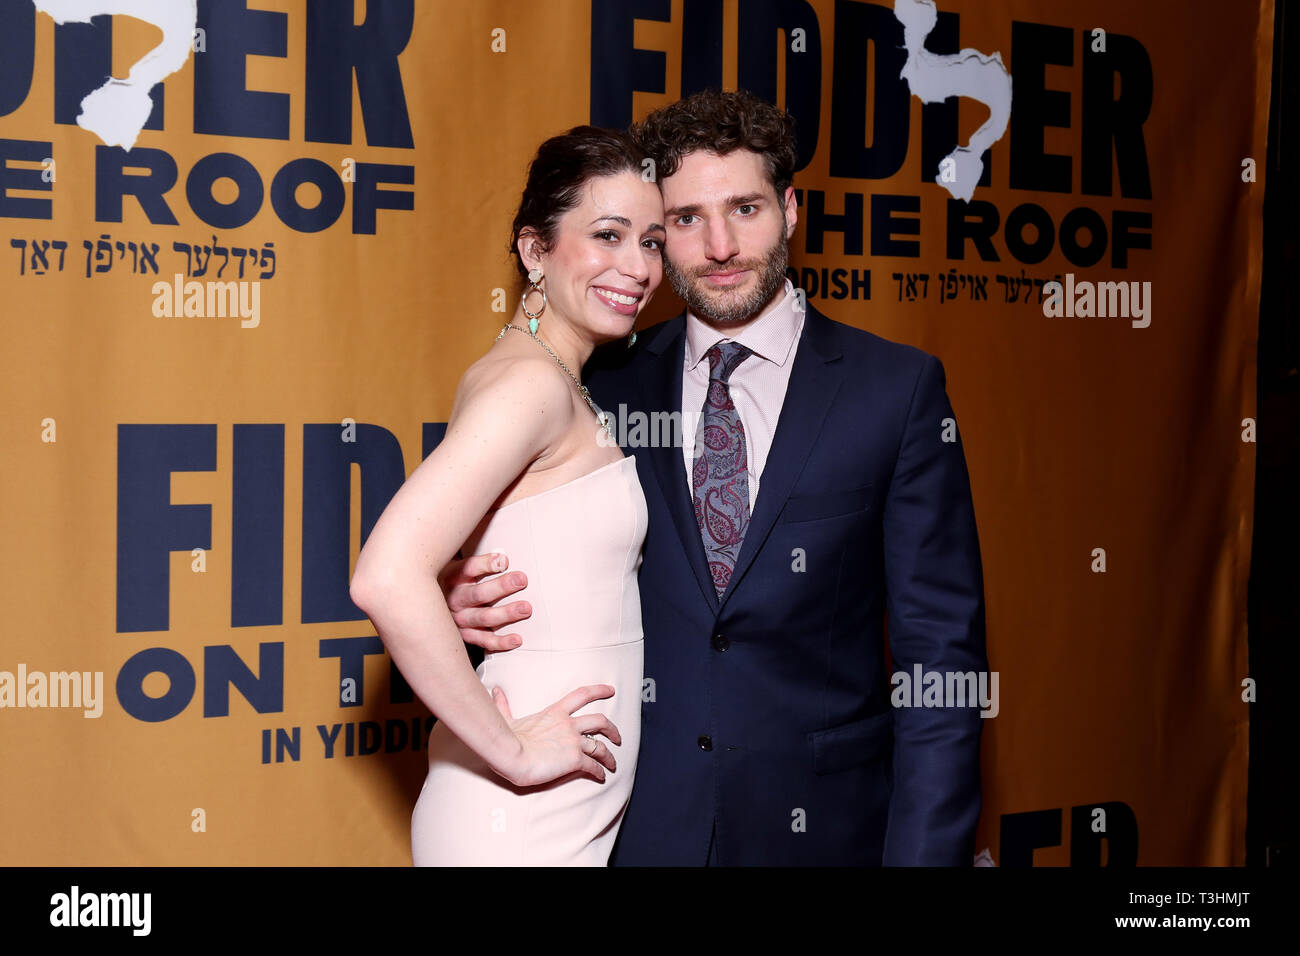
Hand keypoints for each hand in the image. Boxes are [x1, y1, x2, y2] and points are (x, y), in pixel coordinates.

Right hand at [439, 552, 532, 650]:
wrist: (429, 606)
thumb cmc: (455, 582)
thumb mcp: (461, 567)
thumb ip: (481, 563)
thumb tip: (503, 559)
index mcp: (453, 578)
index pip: (469, 569)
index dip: (486, 564)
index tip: (504, 560)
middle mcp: (454, 600)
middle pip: (478, 594)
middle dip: (501, 587)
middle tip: (521, 580)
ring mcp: (459, 620)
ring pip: (484, 618)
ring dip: (506, 614)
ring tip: (525, 608)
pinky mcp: (466, 636)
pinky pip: (484, 640)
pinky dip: (501, 642)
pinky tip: (516, 639)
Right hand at [489, 684, 621, 785]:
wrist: (511, 754)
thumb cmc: (506, 737)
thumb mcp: (506, 717)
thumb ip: (503, 704)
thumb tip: (495, 691)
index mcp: (555, 712)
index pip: (582, 695)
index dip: (599, 690)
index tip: (610, 690)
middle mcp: (569, 724)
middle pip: (600, 721)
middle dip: (612, 729)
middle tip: (618, 737)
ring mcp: (573, 742)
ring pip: (601, 746)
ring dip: (609, 756)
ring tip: (613, 764)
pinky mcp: (574, 760)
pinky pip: (593, 766)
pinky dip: (600, 772)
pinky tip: (601, 777)